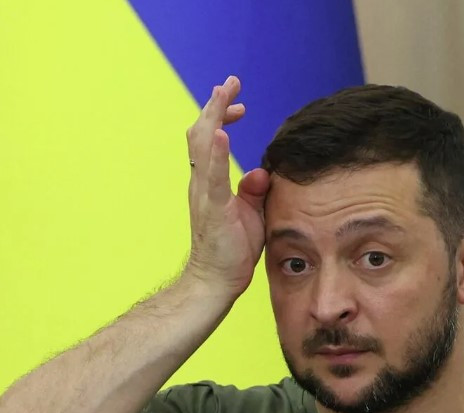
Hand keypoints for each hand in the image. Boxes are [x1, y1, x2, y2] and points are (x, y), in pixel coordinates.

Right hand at [183, 75, 269, 297]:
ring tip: (223, 94)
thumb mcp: (250, 213)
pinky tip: (222, 131)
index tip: (239, 105)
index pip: (211, 140)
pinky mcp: (212, 206)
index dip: (222, 117)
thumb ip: (254, 191)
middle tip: (230, 83)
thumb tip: (262, 172)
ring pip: (202, 145)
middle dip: (215, 105)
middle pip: (202, 133)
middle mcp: (201, 182)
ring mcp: (204, 193)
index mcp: (210, 182)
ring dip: (213, 115)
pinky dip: (216, 151)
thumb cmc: (232, 249)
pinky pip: (212, 174)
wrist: (215, 280)